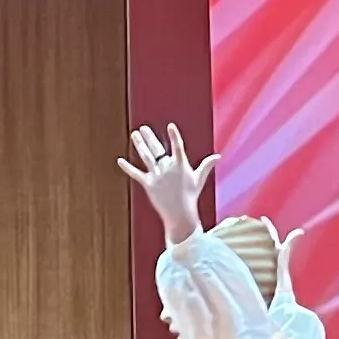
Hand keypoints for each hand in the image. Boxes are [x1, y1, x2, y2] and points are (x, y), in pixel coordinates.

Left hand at [118, 122, 218, 241]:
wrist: (180, 213)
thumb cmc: (190, 195)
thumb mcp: (199, 179)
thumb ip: (206, 165)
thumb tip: (218, 156)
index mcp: (180, 165)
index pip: (178, 147)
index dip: (174, 136)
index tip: (170, 126)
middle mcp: (168, 168)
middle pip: (157, 149)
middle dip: (149, 138)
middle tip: (143, 128)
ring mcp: (157, 176)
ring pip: (146, 157)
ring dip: (140, 145)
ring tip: (134, 134)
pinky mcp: (148, 184)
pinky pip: (136, 174)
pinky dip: (127, 168)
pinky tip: (120, 161)